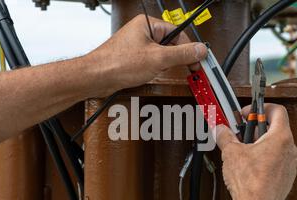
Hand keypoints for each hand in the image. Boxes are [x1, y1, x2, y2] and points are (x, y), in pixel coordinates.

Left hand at [90, 14, 207, 93]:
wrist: (96, 78)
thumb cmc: (117, 63)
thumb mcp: (157, 59)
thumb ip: (181, 54)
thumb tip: (199, 50)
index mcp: (148, 24)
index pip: (178, 32)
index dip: (190, 47)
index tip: (199, 58)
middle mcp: (143, 32)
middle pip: (171, 43)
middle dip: (177, 57)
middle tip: (189, 67)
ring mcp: (137, 45)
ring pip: (162, 54)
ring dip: (166, 64)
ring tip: (162, 70)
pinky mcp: (133, 58)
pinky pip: (152, 61)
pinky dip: (156, 69)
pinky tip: (152, 74)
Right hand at [215, 104, 296, 199]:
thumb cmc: (251, 182)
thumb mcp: (231, 152)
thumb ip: (225, 136)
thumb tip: (220, 130)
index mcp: (281, 137)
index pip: (277, 111)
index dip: (261, 108)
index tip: (248, 113)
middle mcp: (290, 150)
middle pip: (275, 128)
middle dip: (255, 128)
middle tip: (241, 132)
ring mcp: (289, 165)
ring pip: (276, 146)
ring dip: (259, 144)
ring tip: (243, 150)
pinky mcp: (285, 178)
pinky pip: (276, 161)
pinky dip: (264, 159)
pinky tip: (249, 166)